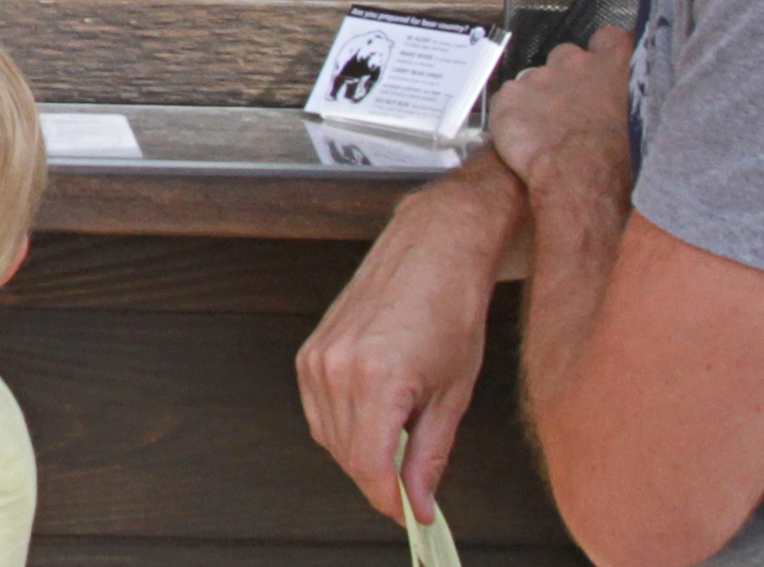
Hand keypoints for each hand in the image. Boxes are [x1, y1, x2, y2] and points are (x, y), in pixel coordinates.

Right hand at [296, 161, 516, 526]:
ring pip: (330, 438)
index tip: (412, 514)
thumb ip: (430, 454)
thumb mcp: (454, 392)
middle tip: (415, 485)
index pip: (370, 468)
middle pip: (348, 457)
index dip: (392, 501)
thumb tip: (419, 501)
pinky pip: (318, 411)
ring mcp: (317, 357)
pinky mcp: (309, 350)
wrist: (432, 248)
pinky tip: (377, 415)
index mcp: (377, 378)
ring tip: (401, 438)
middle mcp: (337, 368)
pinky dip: (345, 426)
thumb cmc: (452, 308)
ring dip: (362, 453)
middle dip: (381, 480)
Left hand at [486, 28, 636, 196]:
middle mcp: (578, 62)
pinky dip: (515, 115)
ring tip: (548, 130)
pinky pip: (510, 100)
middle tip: (572, 109)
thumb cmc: (621, 161)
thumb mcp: (646, 123)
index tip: (602, 72)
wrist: (582, 180)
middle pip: (568, 56)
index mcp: (617, 63)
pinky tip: (527, 138)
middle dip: (568, 77)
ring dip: (541, 98)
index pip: (610, 40)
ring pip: (537, 79)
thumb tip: (637, 105)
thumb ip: (638, 100)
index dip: (603, 56)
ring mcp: (542, 76)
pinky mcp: (511, 96)